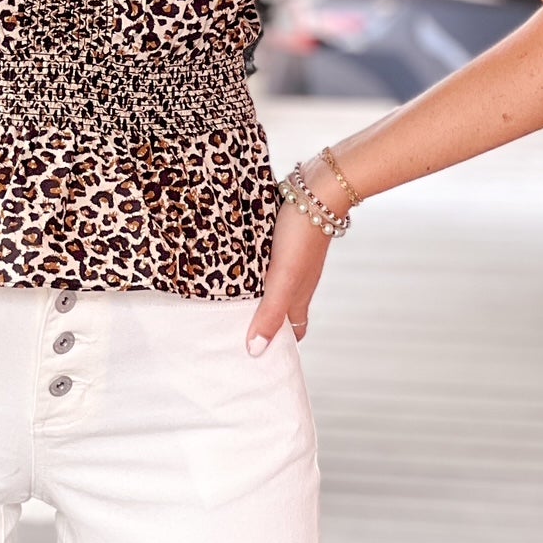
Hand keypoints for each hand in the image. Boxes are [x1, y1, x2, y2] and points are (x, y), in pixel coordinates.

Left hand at [245, 200, 334, 354]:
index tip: (258, 354)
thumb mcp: (282, 279)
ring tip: (225, 299)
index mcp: (299, 295)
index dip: (279, 343)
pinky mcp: (281, 238)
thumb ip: (270, 313)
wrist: (316, 189)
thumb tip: (255, 351)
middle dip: (261, 319)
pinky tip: (235, 262)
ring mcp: (290, 258)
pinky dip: (253, 266)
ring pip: (272, 282)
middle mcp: (296, 280)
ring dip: (254, 291)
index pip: (293, 330)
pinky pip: (266, 259)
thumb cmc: (301, 236)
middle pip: (280, 307)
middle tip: (232, 328)